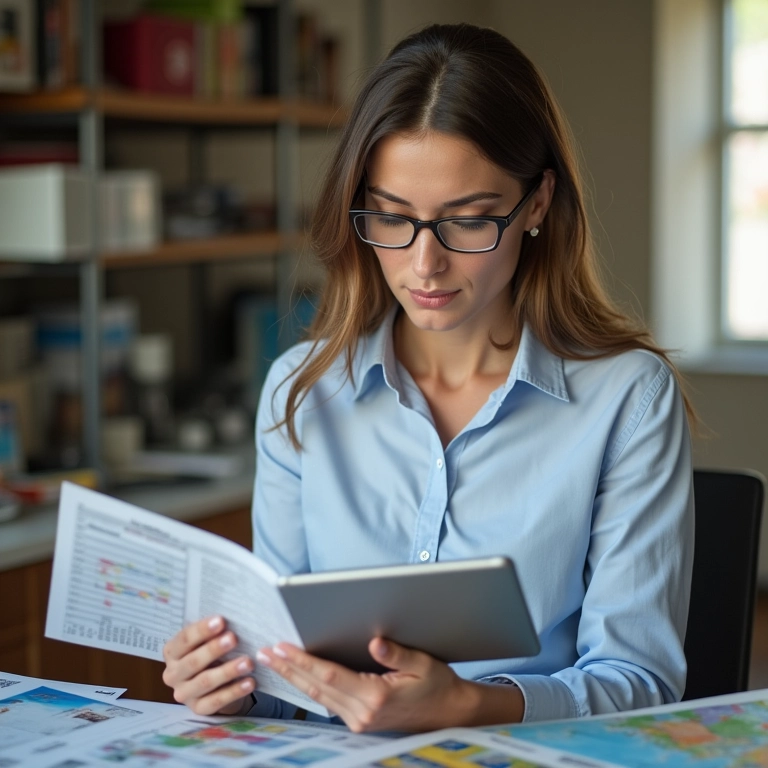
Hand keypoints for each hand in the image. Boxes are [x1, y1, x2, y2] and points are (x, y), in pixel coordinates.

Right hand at [162, 615, 255, 714]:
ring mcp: (184, 694)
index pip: (184, 639)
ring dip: (228, 671)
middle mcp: (173, 674)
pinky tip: (250, 682)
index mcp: (172, 652)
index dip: (202, 630)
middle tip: (233, 639)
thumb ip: (213, 632)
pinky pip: (217, 700)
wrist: (213, 684)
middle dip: (214, 649)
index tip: (221, 621)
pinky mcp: (198, 709)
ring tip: (248, 662)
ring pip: (205, 682)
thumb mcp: (206, 641)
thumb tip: (231, 618)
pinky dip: (234, 691)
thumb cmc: (210, 653)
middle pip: (193, 662)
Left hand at [257, 637, 523, 731]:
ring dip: (293, 678)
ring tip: (273, 662)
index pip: (329, 675)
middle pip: (316, 687)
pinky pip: (327, 703)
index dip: (302, 660)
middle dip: (288, 668)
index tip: (282, 647)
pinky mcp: (359, 723)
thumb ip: (397, 653)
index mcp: (376, 697)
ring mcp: (359, 722)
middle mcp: (362, 713)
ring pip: (317, 697)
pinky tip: (298, 676)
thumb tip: (374, 641)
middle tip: (264, 652)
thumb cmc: (438, 685)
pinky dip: (309, 687)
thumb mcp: (423, 663)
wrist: (450, 714)